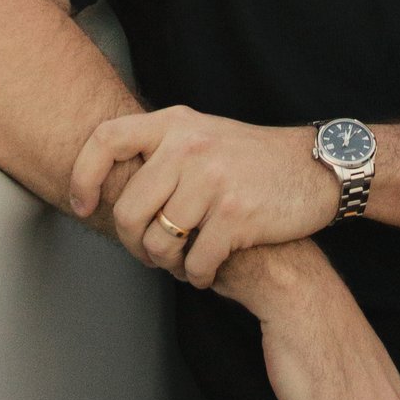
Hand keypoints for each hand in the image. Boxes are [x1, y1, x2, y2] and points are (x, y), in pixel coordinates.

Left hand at [67, 103, 336, 284]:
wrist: (318, 167)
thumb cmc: (253, 160)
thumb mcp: (204, 135)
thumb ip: (160, 151)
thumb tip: (107, 188)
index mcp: (176, 123)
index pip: (106, 140)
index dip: (83, 176)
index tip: (81, 204)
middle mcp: (189, 146)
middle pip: (127, 210)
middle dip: (135, 243)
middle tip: (153, 252)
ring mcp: (212, 179)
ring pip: (158, 243)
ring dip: (169, 263)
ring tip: (185, 260)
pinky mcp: (234, 215)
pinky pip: (194, 263)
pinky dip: (198, 276)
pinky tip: (210, 270)